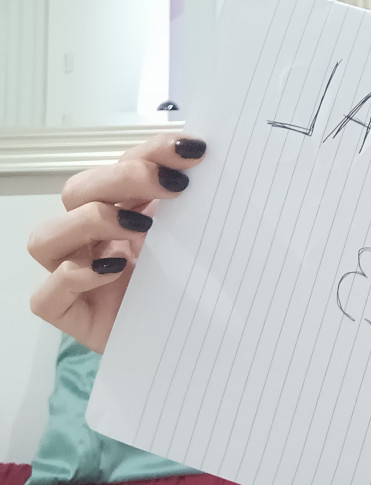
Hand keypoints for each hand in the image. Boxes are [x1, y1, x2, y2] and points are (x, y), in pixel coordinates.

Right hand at [27, 134, 206, 352]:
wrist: (200, 334)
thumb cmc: (197, 279)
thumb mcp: (199, 233)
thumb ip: (198, 201)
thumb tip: (212, 162)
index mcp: (124, 206)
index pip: (122, 163)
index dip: (152, 150)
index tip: (194, 151)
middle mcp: (93, 236)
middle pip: (78, 190)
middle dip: (124, 176)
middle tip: (174, 186)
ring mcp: (75, 274)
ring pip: (44, 236)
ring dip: (91, 219)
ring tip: (141, 227)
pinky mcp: (70, 315)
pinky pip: (46, 294)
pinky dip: (77, 275)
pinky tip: (116, 268)